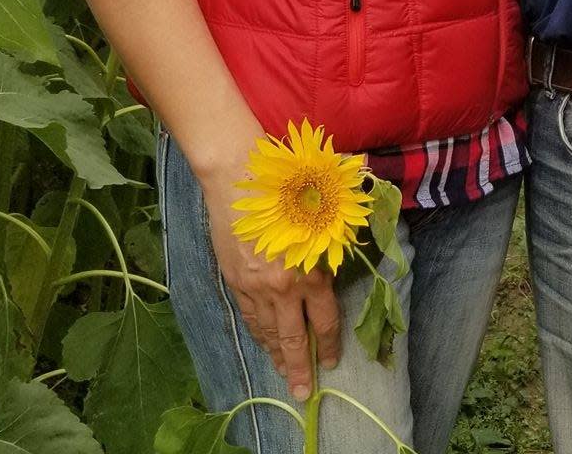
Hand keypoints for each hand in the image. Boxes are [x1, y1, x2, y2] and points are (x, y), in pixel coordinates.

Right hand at [200, 170, 341, 399]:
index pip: (323, 320)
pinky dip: (257, 333)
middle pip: (293, 338)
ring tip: (283, 374)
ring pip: (267, 332)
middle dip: (299, 368)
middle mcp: (283, 287)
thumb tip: (336, 267)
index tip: (331, 362)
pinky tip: (262, 342)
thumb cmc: (290, 187)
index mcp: (310, 270)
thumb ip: (329, 248)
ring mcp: (255, 287)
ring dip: (275, 355)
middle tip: (302, 393)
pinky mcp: (234, 281)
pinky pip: (249, 317)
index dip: (328, 344)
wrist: (240, 177)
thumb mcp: (321, 218)